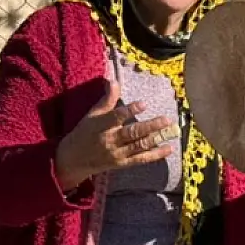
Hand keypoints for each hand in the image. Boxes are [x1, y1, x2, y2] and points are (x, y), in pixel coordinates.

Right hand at [54, 79, 176, 190]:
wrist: (74, 159)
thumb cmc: (85, 132)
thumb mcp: (92, 114)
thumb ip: (107, 99)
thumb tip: (114, 80)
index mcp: (101, 125)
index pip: (116, 117)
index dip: (130, 110)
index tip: (144, 103)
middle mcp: (110, 140)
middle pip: (132, 133)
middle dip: (150, 126)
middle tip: (166, 119)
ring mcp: (117, 153)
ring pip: (139, 145)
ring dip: (156, 138)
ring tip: (170, 130)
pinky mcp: (122, 163)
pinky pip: (141, 159)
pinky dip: (155, 155)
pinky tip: (168, 148)